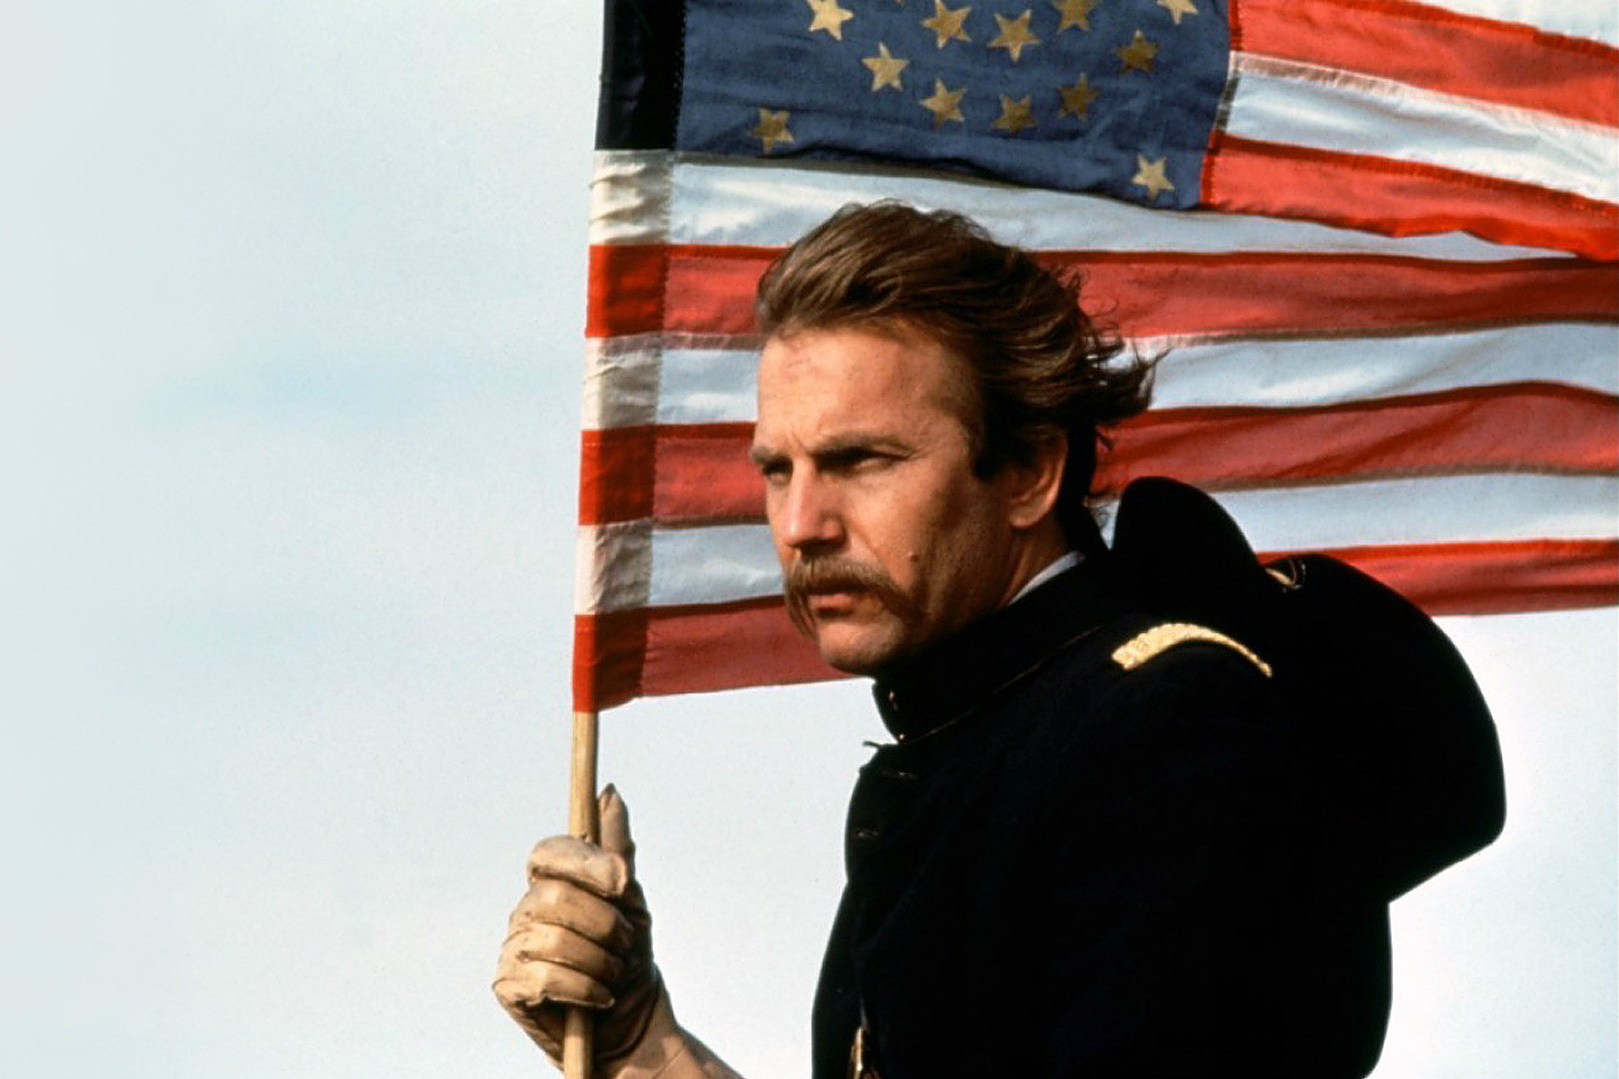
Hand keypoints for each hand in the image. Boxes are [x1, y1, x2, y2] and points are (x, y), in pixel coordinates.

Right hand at [493, 786, 663, 1069]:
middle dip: (604, 922)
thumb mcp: (631, 900)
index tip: (621, 880)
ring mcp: (513, 947)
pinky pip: (545, 977)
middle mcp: (526, 910)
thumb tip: (611, 792)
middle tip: (625, 942)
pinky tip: (597, 997)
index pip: (548, 852)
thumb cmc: (627, 956)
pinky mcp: (509, 986)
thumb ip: (617, 849)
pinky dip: (584, 988)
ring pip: (554, 939)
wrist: (629, 1020)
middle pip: (555, 897)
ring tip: (613, 973)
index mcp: (551, 883)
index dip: (583, 862)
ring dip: (600, 961)